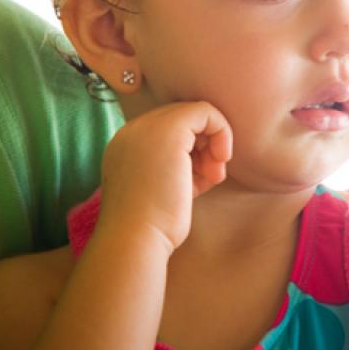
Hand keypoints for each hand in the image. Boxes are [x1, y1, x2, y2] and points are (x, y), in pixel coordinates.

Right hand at [98, 101, 232, 253]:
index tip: (201, 178)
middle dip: (205, 146)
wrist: (135, 238)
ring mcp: (148, 126)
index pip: (169, 133)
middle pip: (182, 122)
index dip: (192, 151)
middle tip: (212, 175)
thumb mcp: (163, 189)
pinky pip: (206, 111)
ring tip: (214, 176)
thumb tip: (206, 158)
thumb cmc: (152, 226)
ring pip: (195, 115)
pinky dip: (221, 132)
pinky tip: (221, 160)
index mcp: (126, 145)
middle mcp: (133, 130)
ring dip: (213, 145)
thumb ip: (176, 167)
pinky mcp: (170, 128)